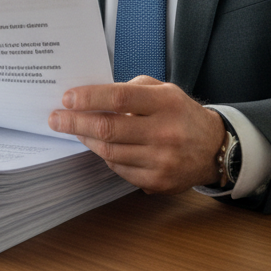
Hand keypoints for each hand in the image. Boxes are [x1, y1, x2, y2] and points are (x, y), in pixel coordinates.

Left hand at [47, 75, 224, 193]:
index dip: (90, 98)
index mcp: (165, 103)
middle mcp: (164, 132)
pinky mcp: (158, 181)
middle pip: (109, 128)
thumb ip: (132, 89)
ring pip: (109, 151)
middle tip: (56, 118)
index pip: (120, 98)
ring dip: (86, 140)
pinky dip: (105, 156)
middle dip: (75, 123)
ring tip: (74, 129)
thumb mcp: (164, 90)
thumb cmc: (181, 114)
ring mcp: (161, 160)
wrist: (214, 147)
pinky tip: (99, 145)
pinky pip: (119, 169)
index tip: (68, 98)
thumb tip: (93, 96)